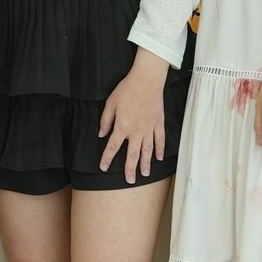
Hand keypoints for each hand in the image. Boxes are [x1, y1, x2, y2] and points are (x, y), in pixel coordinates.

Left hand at [99, 49, 168, 182]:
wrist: (146, 81)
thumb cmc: (126, 90)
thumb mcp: (110, 104)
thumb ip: (105, 121)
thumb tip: (101, 134)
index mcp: (122, 127)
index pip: (113, 147)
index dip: (107, 158)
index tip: (103, 168)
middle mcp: (136, 132)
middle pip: (132, 155)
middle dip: (130, 169)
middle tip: (130, 180)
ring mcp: (149, 129)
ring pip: (147, 151)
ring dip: (146, 163)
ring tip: (144, 174)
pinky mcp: (158, 124)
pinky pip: (160, 140)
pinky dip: (160, 150)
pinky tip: (159, 158)